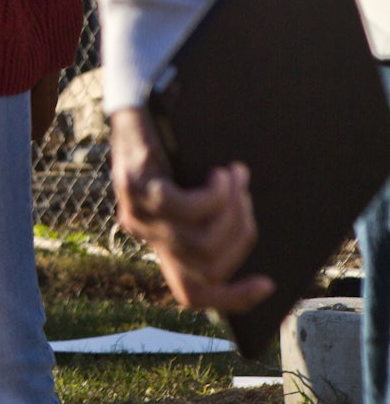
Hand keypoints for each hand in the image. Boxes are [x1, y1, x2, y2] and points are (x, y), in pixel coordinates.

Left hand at [109, 108, 271, 312]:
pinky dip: (215, 194)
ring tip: (234, 179)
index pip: (193, 294)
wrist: (139, 104)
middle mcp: (146, 236)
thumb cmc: (175, 147)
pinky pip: (186, 210)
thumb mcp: (197, 191)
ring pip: (203, 244)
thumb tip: (254, 239)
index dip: (234, 298)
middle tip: (246, 196)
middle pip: (211, 269)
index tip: (268, 282)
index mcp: (162, 243)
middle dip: (243, 235)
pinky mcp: (136, 188)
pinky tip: (221, 173)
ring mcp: (138, 215)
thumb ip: (215, 220)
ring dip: (233, 213)